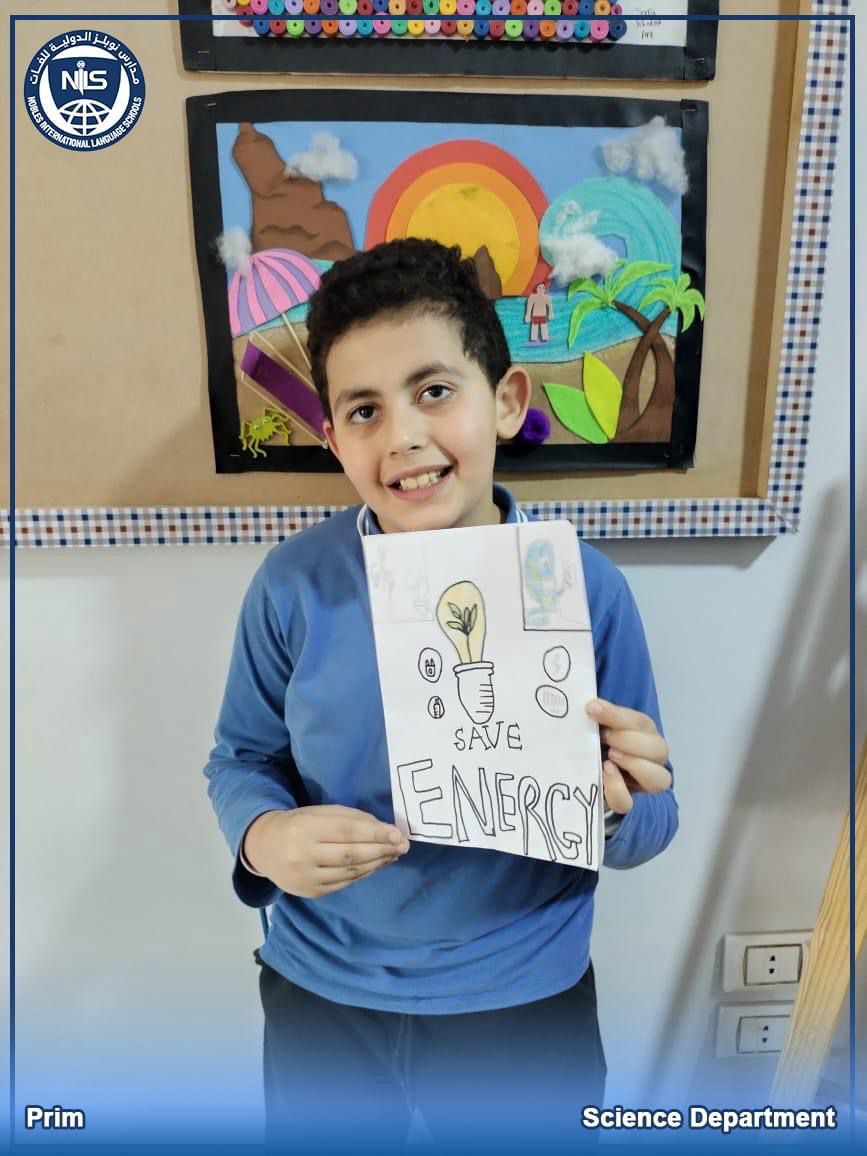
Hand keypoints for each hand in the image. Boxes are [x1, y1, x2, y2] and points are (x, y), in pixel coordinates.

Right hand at [243, 805, 409, 898]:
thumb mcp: (320, 812)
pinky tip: (375, 864)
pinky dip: (363, 874)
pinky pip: (344, 883)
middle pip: (352, 854)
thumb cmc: (298, 824)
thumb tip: (386, 830)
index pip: (347, 831)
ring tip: (392, 854)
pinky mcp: (310, 892)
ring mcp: (306, 877)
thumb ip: (351, 818)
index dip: (375, 833)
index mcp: (305, 828)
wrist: (264, 847)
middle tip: (402, 846)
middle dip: (381, 850)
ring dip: (376, 863)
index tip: (398, 834)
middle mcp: (303, 855)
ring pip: (350, 871)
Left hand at [586, 698, 670, 815]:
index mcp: (644, 734)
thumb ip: (597, 718)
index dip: (618, 715)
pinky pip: (627, 803)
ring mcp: (641, 783)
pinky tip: (604, 774)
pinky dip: (616, 789)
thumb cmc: (593, 743)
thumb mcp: (596, 727)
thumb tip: (589, 705)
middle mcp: (651, 758)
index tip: (592, 709)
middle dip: (630, 740)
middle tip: (604, 737)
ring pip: (659, 779)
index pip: (641, 722)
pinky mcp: (623, 802)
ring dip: (635, 764)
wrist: (583, 774)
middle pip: (660, 749)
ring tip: (610, 756)